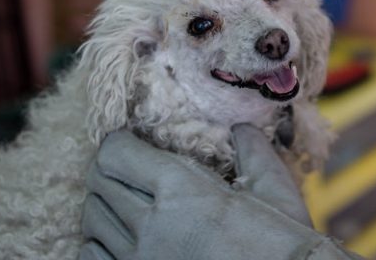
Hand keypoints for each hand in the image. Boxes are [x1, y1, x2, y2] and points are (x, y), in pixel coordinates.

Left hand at [80, 126, 362, 259]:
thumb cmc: (284, 241)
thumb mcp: (274, 189)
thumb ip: (253, 152)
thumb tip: (241, 129)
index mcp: (182, 190)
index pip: (116, 154)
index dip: (118, 142)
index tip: (128, 140)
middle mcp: (152, 225)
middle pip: (99, 182)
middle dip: (109, 169)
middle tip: (127, 167)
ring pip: (91, 220)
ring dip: (103, 205)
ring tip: (125, 201)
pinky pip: (92, 258)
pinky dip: (98, 244)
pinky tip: (122, 239)